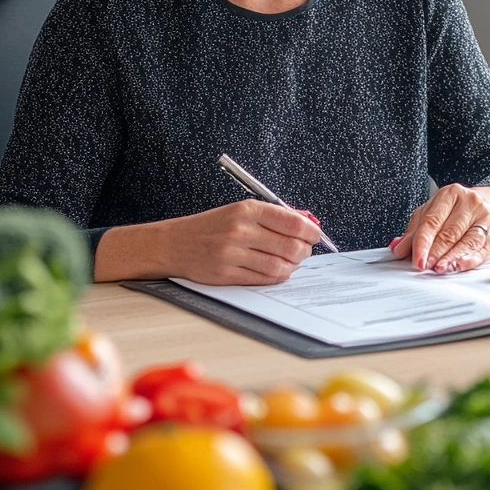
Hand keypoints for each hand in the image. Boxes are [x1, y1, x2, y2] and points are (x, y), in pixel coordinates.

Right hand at [142, 200, 319, 285]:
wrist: (174, 243)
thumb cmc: (211, 226)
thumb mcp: (241, 211)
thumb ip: (275, 215)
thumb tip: (307, 218)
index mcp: (247, 210)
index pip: (292, 221)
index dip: (311, 231)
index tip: (315, 235)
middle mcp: (241, 230)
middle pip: (290, 246)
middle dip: (304, 251)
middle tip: (304, 251)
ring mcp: (233, 253)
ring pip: (279, 265)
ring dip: (292, 266)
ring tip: (291, 262)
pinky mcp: (226, 274)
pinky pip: (263, 279)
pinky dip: (277, 277)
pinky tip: (277, 271)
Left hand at [389, 184, 489, 273]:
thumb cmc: (456, 211)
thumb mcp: (433, 213)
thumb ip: (414, 231)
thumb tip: (398, 248)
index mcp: (449, 194)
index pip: (432, 220)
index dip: (422, 242)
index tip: (415, 258)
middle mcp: (468, 202)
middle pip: (449, 232)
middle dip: (434, 252)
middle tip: (424, 266)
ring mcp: (483, 216)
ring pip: (466, 241)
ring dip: (451, 258)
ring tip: (439, 268)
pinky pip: (482, 249)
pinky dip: (469, 259)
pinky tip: (459, 266)